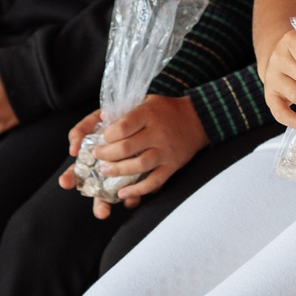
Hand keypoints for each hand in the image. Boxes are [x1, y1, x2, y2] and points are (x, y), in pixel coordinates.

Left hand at [59, 94, 207, 214]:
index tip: (101, 139)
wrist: (197, 119)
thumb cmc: (164, 110)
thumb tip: (102, 118)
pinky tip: (123, 194)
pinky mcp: (171, 166)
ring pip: (139, 166)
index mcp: (147, 113)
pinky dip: (138, 190)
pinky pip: (154, 181)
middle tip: (98, 157)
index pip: (122, 126)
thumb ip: (124, 111)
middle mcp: (157, 132)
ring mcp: (165, 151)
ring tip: (105, 172)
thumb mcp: (144, 101)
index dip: (107, 135)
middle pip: (126, 148)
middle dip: (106, 155)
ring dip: (118, 171)